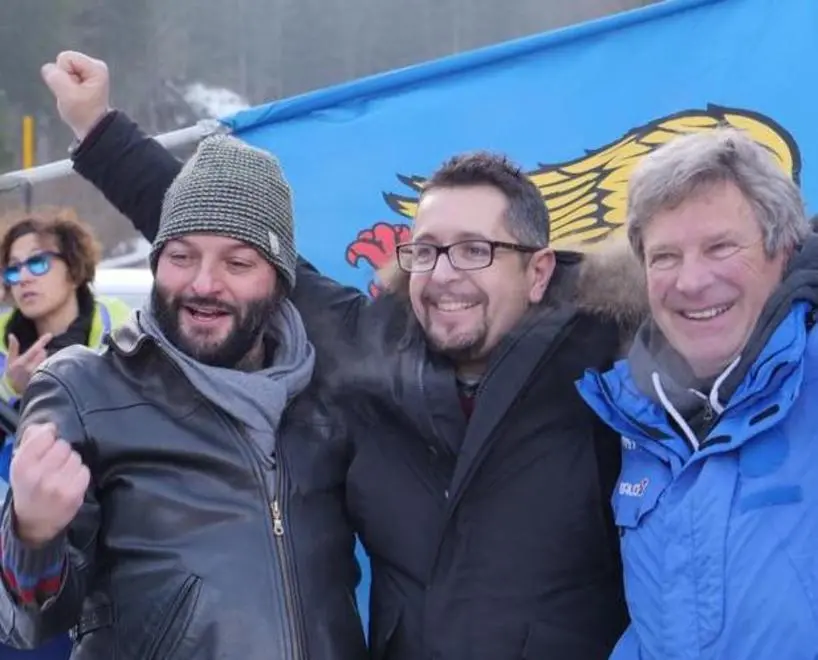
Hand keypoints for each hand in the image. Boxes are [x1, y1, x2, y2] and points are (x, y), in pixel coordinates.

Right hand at [4, 333, 52, 395]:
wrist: (15, 393)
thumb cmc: (12, 375)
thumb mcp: (10, 362)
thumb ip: (13, 348)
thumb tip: (12, 335)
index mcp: (21, 363)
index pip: (35, 349)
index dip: (42, 341)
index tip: (50, 334)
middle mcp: (31, 369)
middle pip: (43, 353)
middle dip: (41, 352)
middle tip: (33, 359)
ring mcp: (39, 375)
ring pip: (47, 360)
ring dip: (44, 360)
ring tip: (36, 367)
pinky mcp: (45, 380)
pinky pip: (51, 368)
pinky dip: (49, 367)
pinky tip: (44, 372)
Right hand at [10, 423, 89, 546]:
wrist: (34, 522)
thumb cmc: (29, 486)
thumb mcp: (20, 463)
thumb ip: (32, 439)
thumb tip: (49, 425)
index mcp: (22, 464)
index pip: (45, 435)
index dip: (49, 437)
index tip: (48, 444)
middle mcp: (38, 474)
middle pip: (64, 445)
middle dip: (61, 452)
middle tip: (54, 464)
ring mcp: (57, 484)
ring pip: (76, 457)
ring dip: (71, 463)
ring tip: (61, 474)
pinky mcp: (73, 493)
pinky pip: (84, 470)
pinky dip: (79, 474)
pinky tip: (70, 482)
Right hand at [41, 51, 110, 140]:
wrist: (91, 128)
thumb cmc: (82, 113)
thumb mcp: (66, 94)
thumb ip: (55, 76)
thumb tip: (49, 69)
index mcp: (96, 67)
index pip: (65, 58)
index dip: (63, 74)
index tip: (73, 90)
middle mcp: (95, 66)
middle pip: (63, 62)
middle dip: (63, 78)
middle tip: (74, 95)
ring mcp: (89, 72)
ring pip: (62, 69)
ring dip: (64, 84)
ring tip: (74, 96)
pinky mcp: (83, 78)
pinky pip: (64, 76)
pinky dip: (65, 86)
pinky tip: (74, 96)